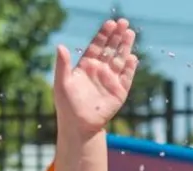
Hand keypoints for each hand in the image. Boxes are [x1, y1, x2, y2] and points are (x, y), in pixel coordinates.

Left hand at [52, 19, 137, 137]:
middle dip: (117, 36)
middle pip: (111, 49)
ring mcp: (111, 80)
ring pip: (120, 59)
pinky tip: (132, 57)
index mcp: (86, 65)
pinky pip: (127, 77)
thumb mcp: (61, 83)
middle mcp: (100, 70)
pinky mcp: (119, 91)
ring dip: (125, 47)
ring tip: (130, 33)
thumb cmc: (67, 105)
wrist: (78, 126)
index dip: (103, 34)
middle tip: (123, 22)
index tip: (109, 23)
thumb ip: (62, 65)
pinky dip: (130, 67)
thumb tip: (60, 46)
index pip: (97, 46)